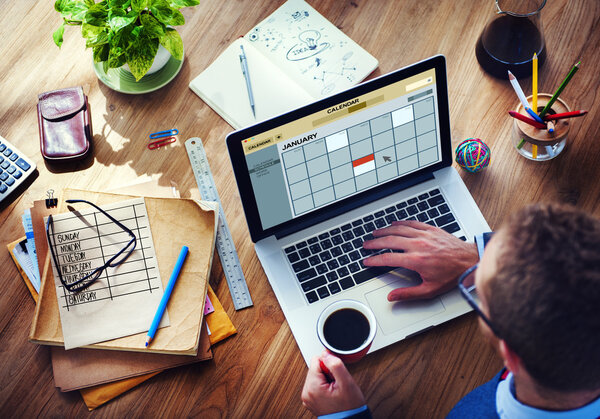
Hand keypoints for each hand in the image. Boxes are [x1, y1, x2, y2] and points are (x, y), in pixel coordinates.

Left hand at [301, 351, 364, 415]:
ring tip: (335, 389)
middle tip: (337, 384)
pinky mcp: (311, 400)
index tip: (336, 376)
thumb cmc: (350, 407)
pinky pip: (316, 384)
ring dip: (327, 379)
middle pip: (315, 368)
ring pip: (316, 375)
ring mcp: (308, 398)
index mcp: (312, 387)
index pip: (316, 360)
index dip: (329, 365)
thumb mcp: (347, 382)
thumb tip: (326, 354)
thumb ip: (335, 365)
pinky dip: (325, 386)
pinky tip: (332, 393)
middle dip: (328, 372)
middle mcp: (306, 393)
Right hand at [363, 220, 478, 300]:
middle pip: (389, 241)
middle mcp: (418, 245)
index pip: (388, 258)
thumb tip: (392, 297)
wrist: (469, 260)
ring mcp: (424, 235)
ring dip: (384, 231)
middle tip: (366, 245)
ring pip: (398, 230)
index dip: (374, 260)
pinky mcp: (430, 229)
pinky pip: (411, 223)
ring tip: (375, 233)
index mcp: (416, 260)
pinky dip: (400, 223)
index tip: (367, 261)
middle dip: (374, 243)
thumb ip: (408, 294)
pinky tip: (393, 224)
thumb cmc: (452, 275)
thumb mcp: (430, 290)